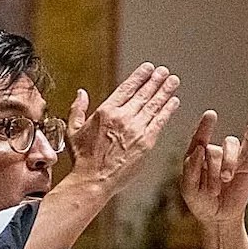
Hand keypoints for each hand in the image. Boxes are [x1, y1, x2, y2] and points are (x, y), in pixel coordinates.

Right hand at [61, 63, 180, 200]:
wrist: (93, 180)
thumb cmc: (83, 159)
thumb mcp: (73, 130)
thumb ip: (77, 109)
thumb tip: (81, 93)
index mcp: (106, 111)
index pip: (127, 88)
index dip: (140, 76)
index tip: (148, 69)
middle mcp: (123, 117)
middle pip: (143, 94)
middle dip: (156, 80)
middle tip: (164, 71)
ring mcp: (136, 130)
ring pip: (154, 105)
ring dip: (165, 91)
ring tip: (173, 81)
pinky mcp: (146, 143)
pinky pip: (160, 122)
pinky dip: (168, 110)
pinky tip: (174, 102)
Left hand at [179, 111, 247, 225]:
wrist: (220, 218)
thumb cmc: (201, 204)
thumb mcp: (189, 190)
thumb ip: (190, 170)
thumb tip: (199, 148)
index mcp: (195, 156)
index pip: (198, 138)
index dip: (204, 127)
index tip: (211, 115)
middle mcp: (212, 152)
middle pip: (213, 150)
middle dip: (212, 172)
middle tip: (213, 192)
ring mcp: (229, 156)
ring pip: (230, 145)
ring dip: (228, 162)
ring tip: (226, 179)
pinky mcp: (245, 162)